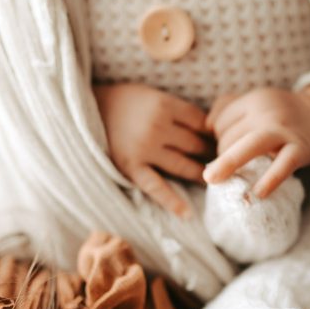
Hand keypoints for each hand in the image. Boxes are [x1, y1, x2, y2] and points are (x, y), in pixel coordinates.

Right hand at [93, 83, 212, 217]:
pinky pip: (156, 187)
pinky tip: (187, 213)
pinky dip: (172, 201)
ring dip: (200, 174)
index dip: (213, 132)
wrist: (86, 109)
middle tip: (223, 161)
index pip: (201, 122)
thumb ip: (178, 110)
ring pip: (183, 165)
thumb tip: (210, 129)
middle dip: (211, 153)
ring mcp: (145, 149)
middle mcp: (157, 127)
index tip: (223, 140)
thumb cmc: (125, 101)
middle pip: (195, 144)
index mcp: (165, 104)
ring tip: (213, 180)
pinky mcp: (131, 167)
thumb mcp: (153, 95)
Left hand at [203, 86, 309, 197]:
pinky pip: (282, 165)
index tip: (229, 147)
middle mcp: (268, 110)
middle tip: (235, 164)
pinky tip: (258, 193)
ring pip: (247, 146)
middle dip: (224, 155)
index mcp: (255, 99)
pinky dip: (270, 180)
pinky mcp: (301, 149)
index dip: (218, 138)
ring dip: (228, 163)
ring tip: (212, 180)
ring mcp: (285, 130)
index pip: (221, 122)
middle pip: (229, 137)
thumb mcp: (258, 100)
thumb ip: (229, 107)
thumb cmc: (283, 113)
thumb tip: (206, 126)